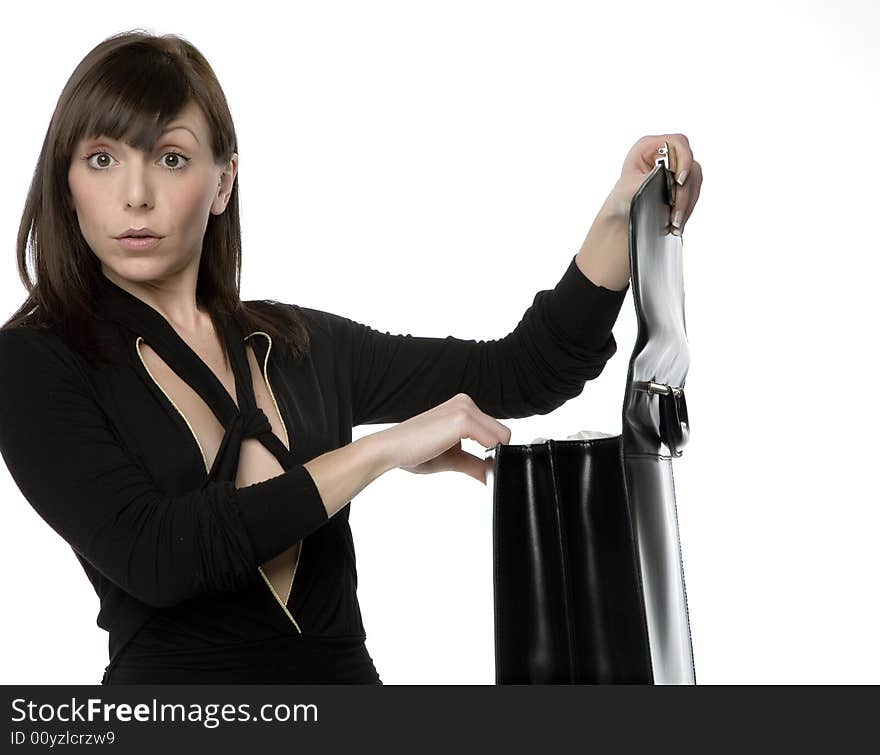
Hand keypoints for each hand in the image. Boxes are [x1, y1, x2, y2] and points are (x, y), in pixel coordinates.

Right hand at [383, 393, 510, 484]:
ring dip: (490, 455)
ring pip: (502, 436)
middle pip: (502, 432)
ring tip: (462, 462)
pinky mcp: (462, 420)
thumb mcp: (452, 458)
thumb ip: (474, 464)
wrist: (390, 449)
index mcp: (462, 406)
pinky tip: (464, 459)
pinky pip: (494, 441)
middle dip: (493, 453)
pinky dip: (488, 456)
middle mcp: (465, 402)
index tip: (479, 464)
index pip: (494, 429)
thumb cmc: (413, 451)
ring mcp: (465, 408)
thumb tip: (491, 475)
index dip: (491, 450)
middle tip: (473, 467)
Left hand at [606, 133, 702, 236]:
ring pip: (694, 180)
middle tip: (675, 213)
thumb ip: (650, 179)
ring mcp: (676, 165)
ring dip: (686, 203)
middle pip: (689, 165)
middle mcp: (665, 152)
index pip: (677, 142)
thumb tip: (667, 177)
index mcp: (648, 146)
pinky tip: (678, 220)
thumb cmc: (622, 196)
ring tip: (675, 222)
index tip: (679, 181)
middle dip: (683, 192)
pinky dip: (687, 206)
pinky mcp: (683, 180)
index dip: (684, 160)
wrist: (624, 211)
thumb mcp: (630, 188)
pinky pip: (693, 191)